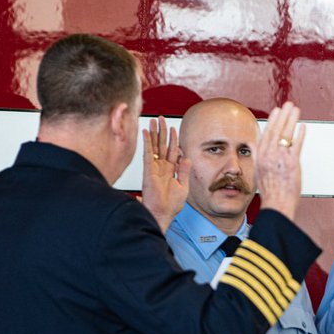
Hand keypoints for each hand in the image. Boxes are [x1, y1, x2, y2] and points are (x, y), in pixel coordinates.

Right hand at [140, 116, 190, 232]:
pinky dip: (147, 142)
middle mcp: (161, 167)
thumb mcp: (183, 186)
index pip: (172, 151)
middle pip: (162, 145)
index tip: (174, 129)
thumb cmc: (171, 205)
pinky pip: (147, 154)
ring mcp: (154, 168)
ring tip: (154, 121)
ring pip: (154, 146)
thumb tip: (188, 158)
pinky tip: (146, 133)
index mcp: (170, 170)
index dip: (173, 140)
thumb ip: (184, 171)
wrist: (163, 213)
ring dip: (154, 133)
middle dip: (162, 132)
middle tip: (161, 119)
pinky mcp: (148, 170)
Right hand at [255, 103, 304, 220]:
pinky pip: (297, 145)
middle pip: (277, 130)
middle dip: (283, 115)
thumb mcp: (258, 172)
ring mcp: (281, 158)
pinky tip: (303, 126)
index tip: (277, 111)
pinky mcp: (292, 163)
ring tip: (296, 110)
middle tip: (288, 105)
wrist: (277, 204)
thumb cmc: (270, 192)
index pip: (267, 133)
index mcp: (261, 157)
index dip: (273, 121)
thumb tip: (256, 146)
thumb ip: (258, 157)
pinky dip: (300, 134)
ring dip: (292, 120)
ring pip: (286, 134)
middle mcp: (270, 155)